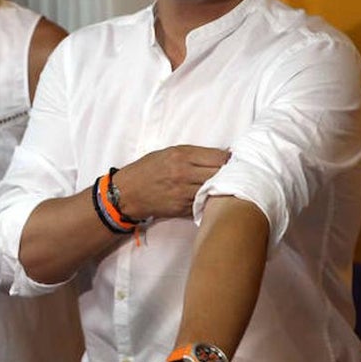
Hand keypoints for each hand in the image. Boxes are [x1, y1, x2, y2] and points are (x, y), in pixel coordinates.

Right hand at [114, 145, 229, 219]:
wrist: (127, 193)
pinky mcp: (182, 208)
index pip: (220, 157)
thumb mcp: (169, 153)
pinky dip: (208, 200)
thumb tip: (222, 155)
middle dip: (230, 173)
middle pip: (221, 174)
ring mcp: (183, 193)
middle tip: (233, 174)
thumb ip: (194, 154)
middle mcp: (184, 173)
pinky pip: (203, 203)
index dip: (230, 159)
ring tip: (222, 186)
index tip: (232, 161)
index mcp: (181, 155)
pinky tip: (208, 196)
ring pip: (215, 190)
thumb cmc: (148, 170)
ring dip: (221, 188)